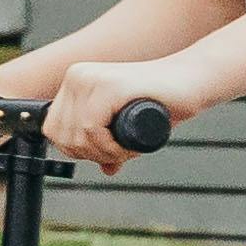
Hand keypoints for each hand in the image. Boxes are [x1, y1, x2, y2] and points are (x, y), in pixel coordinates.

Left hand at [41, 61, 184, 169]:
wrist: (191, 82)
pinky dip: (108, 147)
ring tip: (125, 150)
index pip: (53, 128)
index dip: (75, 150)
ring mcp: (92, 79)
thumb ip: (113, 144)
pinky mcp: (109, 86)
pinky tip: (125, 146)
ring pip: (76, 136)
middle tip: (117, 154)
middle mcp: (78, 76)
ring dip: (102, 153)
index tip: (103, 154)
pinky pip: (92, 129)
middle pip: (62, 136)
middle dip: (89, 155)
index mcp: (75, 81)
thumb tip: (106, 169)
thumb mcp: (127, 127)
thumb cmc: (162, 103)